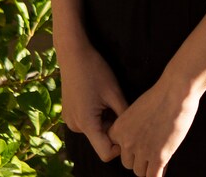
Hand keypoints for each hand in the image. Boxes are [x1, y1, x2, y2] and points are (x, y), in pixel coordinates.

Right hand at [59, 41, 128, 162]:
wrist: (72, 53)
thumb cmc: (95, 69)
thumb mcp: (114, 92)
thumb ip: (124, 115)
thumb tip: (136, 131)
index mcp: (86, 124)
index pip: (106, 153)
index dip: (120, 146)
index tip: (128, 129)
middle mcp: (75, 126)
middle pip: (100, 140)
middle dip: (113, 128)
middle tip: (119, 106)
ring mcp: (70, 120)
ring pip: (95, 131)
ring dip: (105, 121)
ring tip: (109, 99)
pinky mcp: (69, 114)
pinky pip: (87, 122)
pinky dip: (96, 116)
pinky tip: (99, 97)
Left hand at [108, 77, 200, 176]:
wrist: (175, 91)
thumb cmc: (160, 95)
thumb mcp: (136, 110)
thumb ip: (132, 127)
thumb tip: (137, 141)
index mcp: (119, 128)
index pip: (116, 149)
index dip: (129, 147)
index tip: (139, 142)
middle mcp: (127, 141)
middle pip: (128, 163)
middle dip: (139, 158)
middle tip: (152, 149)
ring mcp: (142, 151)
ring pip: (140, 172)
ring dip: (149, 166)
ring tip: (160, 156)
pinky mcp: (158, 157)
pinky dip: (158, 174)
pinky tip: (164, 165)